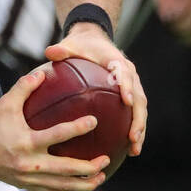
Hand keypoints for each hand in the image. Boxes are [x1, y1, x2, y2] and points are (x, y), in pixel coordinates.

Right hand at [0, 70, 110, 190]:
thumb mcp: (5, 104)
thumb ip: (24, 87)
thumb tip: (43, 72)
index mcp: (26, 142)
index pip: (57, 136)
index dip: (77, 128)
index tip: (94, 121)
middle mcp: (29, 163)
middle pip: (66, 169)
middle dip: (89, 167)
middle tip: (105, 159)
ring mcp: (29, 177)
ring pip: (62, 186)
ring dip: (84, 184)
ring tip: (101, 178)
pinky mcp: (27, 185)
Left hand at [44, 22, 147, 156]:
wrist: (95, 41)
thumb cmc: (81, 46)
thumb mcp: (71, 45)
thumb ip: (62, 50)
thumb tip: (49, 52)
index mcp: (116, 61)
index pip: (124, 73)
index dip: (127, 86)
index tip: (127, 102)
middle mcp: (129, 73)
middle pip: (139, 97)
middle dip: (138, 118)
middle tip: (132, 136)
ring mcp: (132, 85)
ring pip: (141, 109)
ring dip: (139, 129)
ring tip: (134, 149)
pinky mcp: (130, 94)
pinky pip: (134, 114)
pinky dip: (134, 130)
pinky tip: (128, 149)